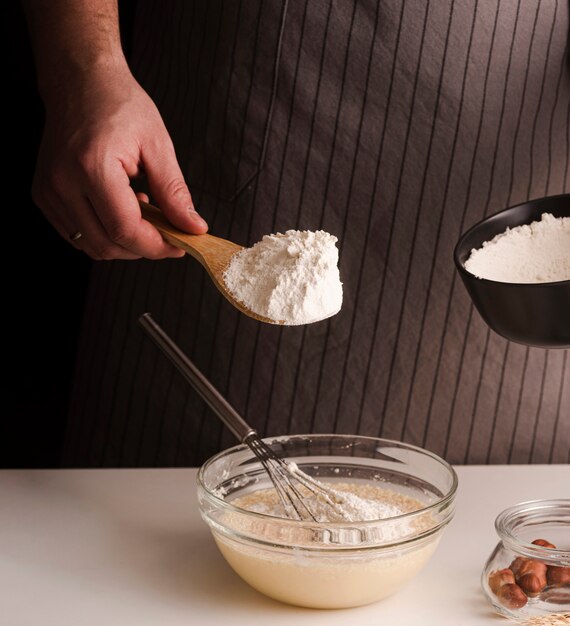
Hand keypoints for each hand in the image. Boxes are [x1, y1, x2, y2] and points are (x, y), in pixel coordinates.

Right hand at [32, 62, 207, 259]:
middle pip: (107, 245)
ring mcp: (48, 191)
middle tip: (166, 230)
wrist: (79, 81)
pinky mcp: (44, 195)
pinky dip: (104, 233)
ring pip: (91, 245)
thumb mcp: (157, 145)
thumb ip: (174, 192)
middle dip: (143, 247)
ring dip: (123, 242)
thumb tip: (193, 228)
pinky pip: (77, 234)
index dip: (156, 246)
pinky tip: (119, 208)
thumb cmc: (119, 104)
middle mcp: (63, 183)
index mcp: (92, 167)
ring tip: (141, 210)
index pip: (124, 230)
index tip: (180, 244)